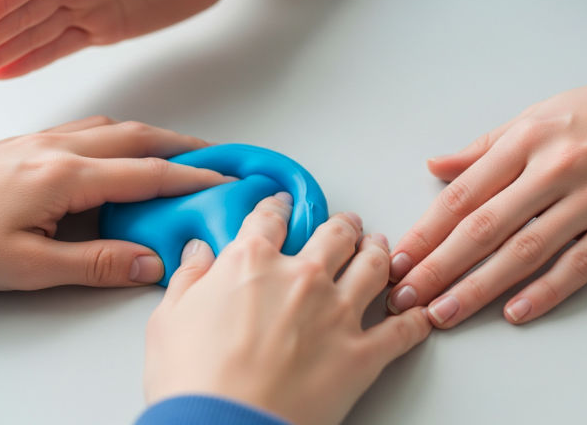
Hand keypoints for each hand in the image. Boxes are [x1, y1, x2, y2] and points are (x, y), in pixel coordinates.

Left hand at [0, 116, 232, 288]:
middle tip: (217, 155)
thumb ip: (96, 261)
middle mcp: (57, 148)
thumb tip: (151, 261)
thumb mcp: (28, 267)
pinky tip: (112, 147)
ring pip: (110, 126)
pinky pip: (83, 127)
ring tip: (175, 150)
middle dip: (182, 146)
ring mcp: (37, 140)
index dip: (192, 178)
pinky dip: (115, 132)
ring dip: (150, 135)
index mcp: (65, 176)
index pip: (146, 174)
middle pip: (136, 137)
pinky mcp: (20, 143)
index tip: (226, 179)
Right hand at [145, 194, 431, 424]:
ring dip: (379, 252)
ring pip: (373, 266)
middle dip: (342, 225)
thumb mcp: (168, 320)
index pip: (270, 219)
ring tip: (379, 247)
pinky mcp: (362, 355)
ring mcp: (337, 314)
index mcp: (252, 262)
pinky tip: (418, 312)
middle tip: (344, 224)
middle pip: (334, 235)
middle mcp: (302, 277)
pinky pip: (402, 330)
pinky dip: (414, 319)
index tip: (281, 205)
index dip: (277, 208)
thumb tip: (197, 253)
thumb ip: (188, 279)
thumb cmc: (193, 380)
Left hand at [387, 47, 586, 325]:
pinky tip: (515, 311)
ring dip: (480, 287)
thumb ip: (484, 147)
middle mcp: (554, 168)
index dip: (426, 232)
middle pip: (484, 227)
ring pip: (525, 250)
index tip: (399, 260)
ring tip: (446, 312)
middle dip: (439, 267)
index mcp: (526, 139)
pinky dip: (546, 290)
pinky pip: (580, 263)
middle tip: (407, 297)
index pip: (463, 195)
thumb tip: (436, 166)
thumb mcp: (538, 114)